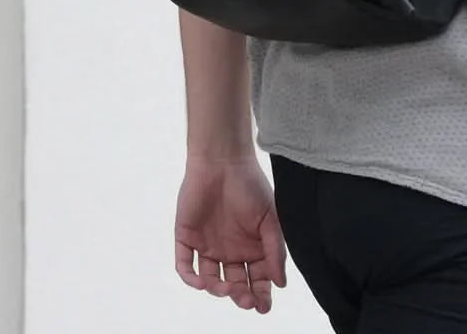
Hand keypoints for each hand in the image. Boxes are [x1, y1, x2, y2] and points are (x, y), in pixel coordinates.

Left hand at [175, 156, 287, 313]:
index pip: (257, 280)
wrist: (222, 161)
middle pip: (235, 285)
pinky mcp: (186, 238)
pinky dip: (191, 278)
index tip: (263, 307)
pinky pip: (185, 266)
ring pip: (210, 280)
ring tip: (227, 288)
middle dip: (241, 296)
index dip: (261, 295)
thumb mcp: (271, 218)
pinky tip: (201, 282)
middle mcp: (230, 250)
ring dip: (218, 290)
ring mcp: (207, 245)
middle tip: (247, 300)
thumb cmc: (250, 185)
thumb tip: (281, 284)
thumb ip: (275, 251)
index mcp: (252, 247)